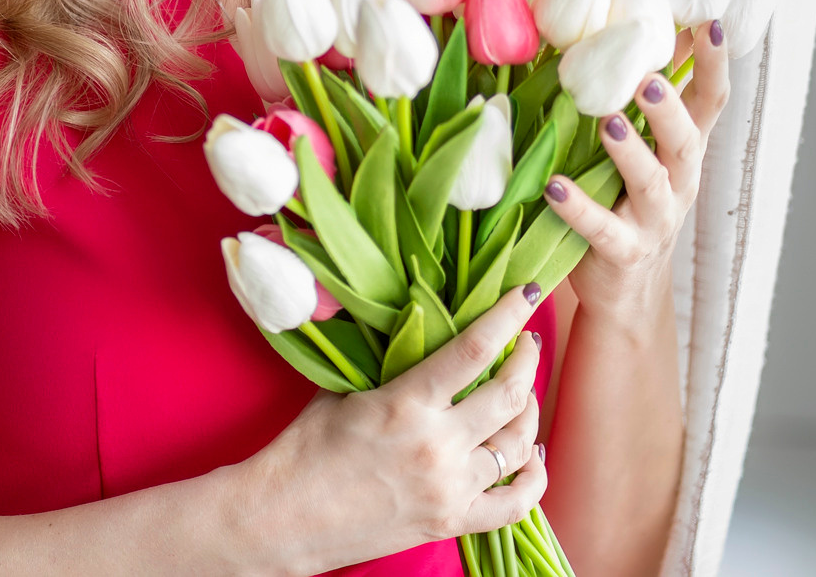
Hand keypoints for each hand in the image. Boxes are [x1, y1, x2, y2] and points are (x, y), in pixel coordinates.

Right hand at [246, 286, 549, 575]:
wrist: (282, 520)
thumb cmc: (302, 450)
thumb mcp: (343, 392)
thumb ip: (389, 362)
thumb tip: (418, 324)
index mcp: (407, 404)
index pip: (475, 349)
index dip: (509, 315)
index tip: (527, 294)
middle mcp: (438, 446)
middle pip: (509, 394)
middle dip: (526, 360)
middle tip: (525, 343)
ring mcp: (449, 489)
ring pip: (518, 445)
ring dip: (529, 412)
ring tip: (524, 393)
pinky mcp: (450, 522)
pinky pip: (515, 505)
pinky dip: (534, 478)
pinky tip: (533, 456)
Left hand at [543, 20, 730, 322]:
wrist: (625, 288)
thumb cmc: (627, 199)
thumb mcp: (645, 149)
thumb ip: (643, 100)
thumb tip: (634, 26)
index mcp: (684, 150)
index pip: (711, 100)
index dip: (715, 63)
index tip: (711, 21)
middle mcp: (679, 182)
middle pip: (685, 140)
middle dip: (668, 108)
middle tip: (648, 78)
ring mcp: (655, 220)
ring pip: (651, 183)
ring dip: (631, 151)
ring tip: (608, 122)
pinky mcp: (623, 252)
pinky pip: (602, 228)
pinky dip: (578, 206)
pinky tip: (553, 185)